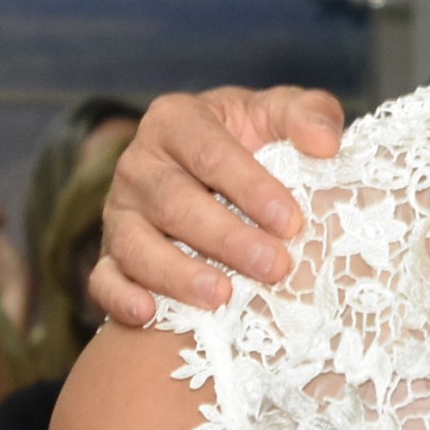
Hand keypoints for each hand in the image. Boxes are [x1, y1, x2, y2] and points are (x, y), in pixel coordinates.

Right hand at [87, 86, 348, 329]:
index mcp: (176, 120)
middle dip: (226, 238)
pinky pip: (104, 278)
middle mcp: (139, 164)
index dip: (251, 188)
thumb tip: (326, 144)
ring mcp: (120, 212)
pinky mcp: (109, 254)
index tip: (291, 221)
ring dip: (178, 273)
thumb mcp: (281, 115)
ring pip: (135, 243)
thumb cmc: (255, 141)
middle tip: (275, 267)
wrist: (218, 176)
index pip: (210, 153)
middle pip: (173, 202)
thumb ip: (309, 115)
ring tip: (223, 296)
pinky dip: (120, 297)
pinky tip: (148, 314)